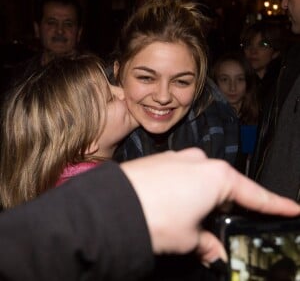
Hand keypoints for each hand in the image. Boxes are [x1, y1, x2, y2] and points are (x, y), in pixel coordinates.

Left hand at [120, 148, 299, 264]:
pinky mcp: (161, 161)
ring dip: (201, 200)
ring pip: (200, 181)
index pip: (254, 194)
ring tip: (189, 221)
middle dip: (225, 206)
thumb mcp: (189, 238)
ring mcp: (178, 158)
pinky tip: (174, 206)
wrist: (114, 204)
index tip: (290, 208)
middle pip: (224, 186)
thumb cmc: (155, 216)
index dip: (274, 204)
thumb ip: (207, 243)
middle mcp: (199, 161)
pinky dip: (184, 192)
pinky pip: (181, 176)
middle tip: (220, 226)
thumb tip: (213, 250)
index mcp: (216, 176)